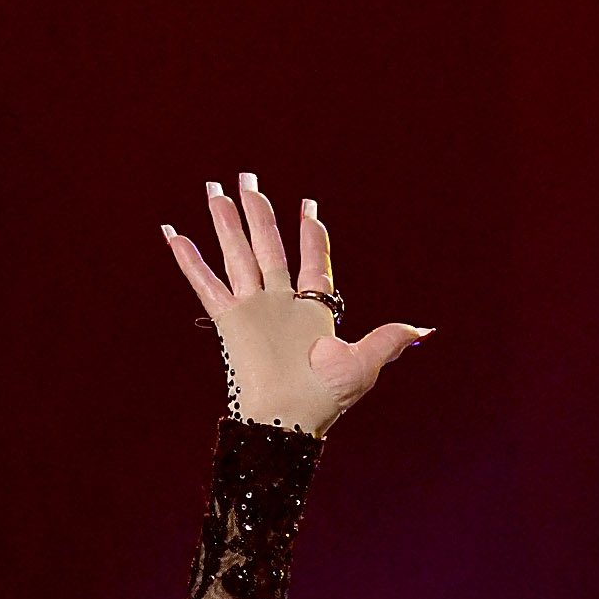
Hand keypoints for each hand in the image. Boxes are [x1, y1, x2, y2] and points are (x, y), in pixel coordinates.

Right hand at [161, 173, 429, 436]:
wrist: (288, 420)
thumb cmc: (326, 398)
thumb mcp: (365, 364)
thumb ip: (389, 340)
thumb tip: (425, 330)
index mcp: (314, 311)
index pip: (314, 263)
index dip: (312, 236)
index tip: (309, 208)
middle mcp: (282, 304)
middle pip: (268, 246)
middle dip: (259, 212)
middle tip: (247, 179)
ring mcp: (254, 309)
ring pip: (237, 254)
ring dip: (226, 222)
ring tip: (214, 190)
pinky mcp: (229, 320)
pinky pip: (207, 283)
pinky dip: (190, 259)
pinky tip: (174, 232)